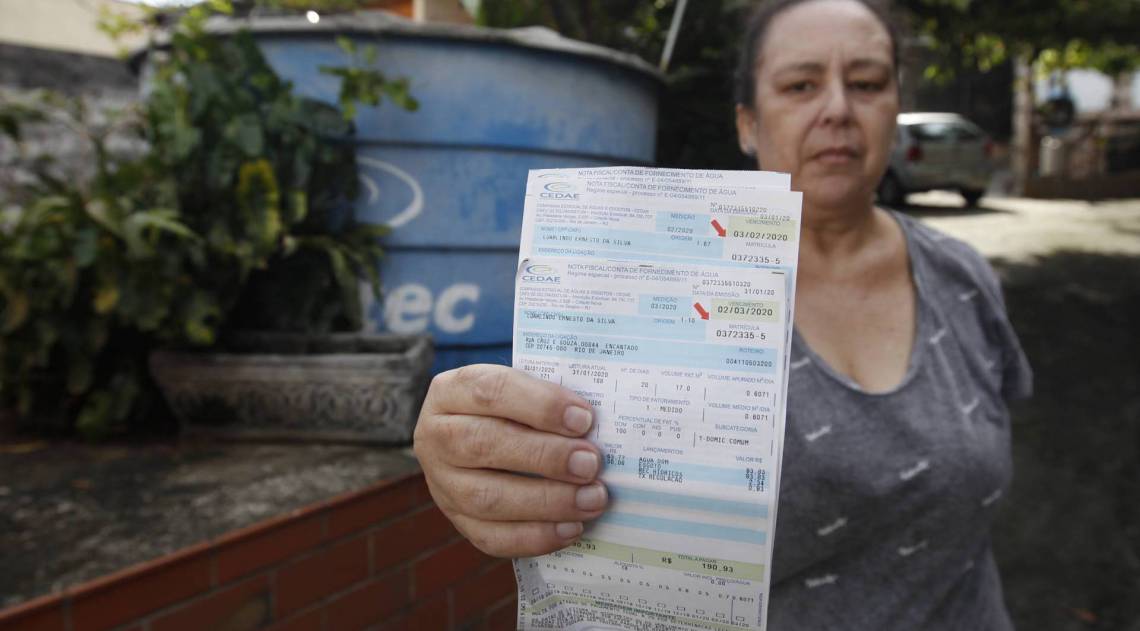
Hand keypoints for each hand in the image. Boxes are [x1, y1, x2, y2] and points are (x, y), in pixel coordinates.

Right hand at [413, 364, 606, 556]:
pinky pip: (490, 537)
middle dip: (545, 457)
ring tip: (591, 499)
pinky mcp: (456, 521)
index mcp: (451, 391)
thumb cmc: (513, 408)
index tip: (584, 419)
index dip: (540, 406)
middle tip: (591, 464)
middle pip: (484, 445)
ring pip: (486, 498)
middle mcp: (436, 436)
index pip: (491, 391)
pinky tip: (571, 528)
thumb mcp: (522, 388)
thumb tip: (594, 425)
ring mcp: (441, 483)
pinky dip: (534, 536)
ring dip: (546, 502)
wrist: (478, 437)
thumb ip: (549, 400)